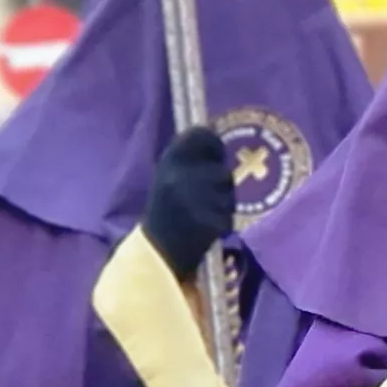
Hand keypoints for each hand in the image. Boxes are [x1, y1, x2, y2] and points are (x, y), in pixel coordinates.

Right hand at [142, 126, 232, 278]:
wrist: (157, 251)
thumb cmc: (163, 211)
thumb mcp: (167, 175)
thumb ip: (188, 158)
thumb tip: (216, 140)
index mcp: (168, 161)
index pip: (201, 135)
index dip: (213, 144)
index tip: (215, 154)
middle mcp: (183, 175)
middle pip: (221, 170)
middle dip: (219, 183)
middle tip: (205, 195)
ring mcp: (199, 199)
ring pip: (228, 192)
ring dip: (223, 201)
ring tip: (203, 212)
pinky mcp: (213, 221)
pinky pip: (228, 214)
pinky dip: (222, 221)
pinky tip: (206, 227)